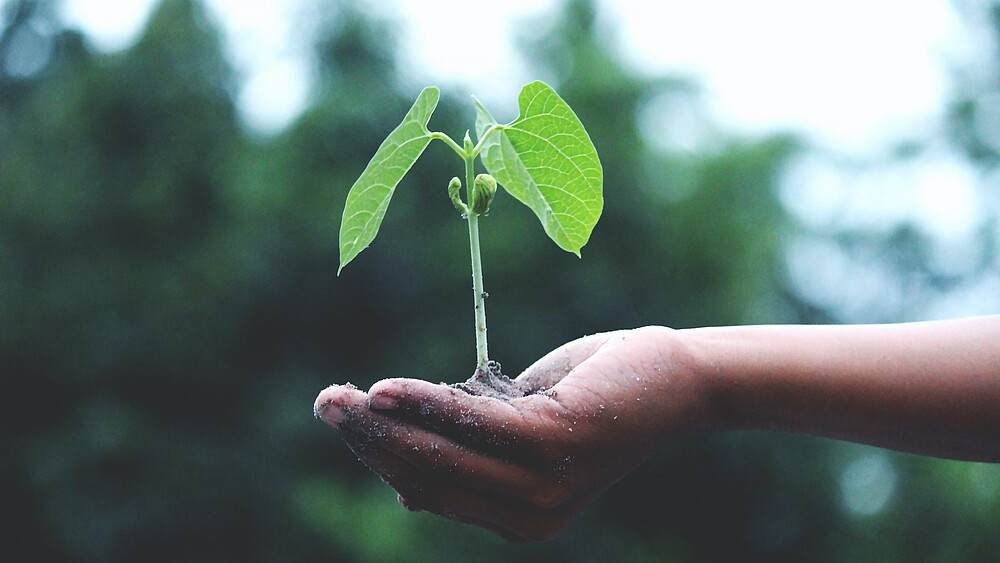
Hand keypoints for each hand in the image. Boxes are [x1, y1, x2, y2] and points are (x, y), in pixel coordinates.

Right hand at [314, 326, 713, 540]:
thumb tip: (404, 487)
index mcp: (519, 518)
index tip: (346, 421)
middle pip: (428, 477)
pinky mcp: (556, 444)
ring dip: (384, 424)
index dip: (382, 458)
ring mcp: (544, 485)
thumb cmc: (594, 395)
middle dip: (370, 441)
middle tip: (325, 404)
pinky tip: (386, 389)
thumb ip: (472, 453)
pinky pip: (474, 424)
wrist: (675, 378)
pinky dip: (426, 404)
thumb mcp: (523, 429)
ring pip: (443, 455)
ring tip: (340, 398)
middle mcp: (530, 516)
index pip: (432, 491)